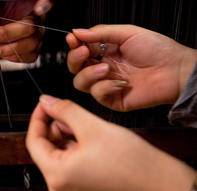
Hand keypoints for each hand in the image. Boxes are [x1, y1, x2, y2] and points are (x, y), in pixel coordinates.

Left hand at [0, 0, 52, 62]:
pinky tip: (2, 53)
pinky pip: (29, 57)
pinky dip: (13, 57)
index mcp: (30, 6)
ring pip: (31, 45)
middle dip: (6, 34)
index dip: (46, 4)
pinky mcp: (35, 51)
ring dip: (8, 50)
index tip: (38, 9)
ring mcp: (38, 36)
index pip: (47, 1)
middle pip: (30, 28)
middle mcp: (37, 21)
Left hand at [26, 95, 195, 190]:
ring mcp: (70, 189)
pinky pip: (68, 162)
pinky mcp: (80, 187)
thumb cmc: (132, 163)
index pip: (33, 140)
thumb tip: (47, 101)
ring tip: (83, 126)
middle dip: (55, 126)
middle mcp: (60, 187)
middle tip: (68, 112)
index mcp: (57, 175)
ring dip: (66, 135)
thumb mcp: (93, 127)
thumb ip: (65, 110)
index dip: (38, 117)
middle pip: (46, 147)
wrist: (160, 181)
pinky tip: (88, 138)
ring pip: (58, 153)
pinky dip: (74, 146)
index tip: (45, 104)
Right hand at [66, 25, 196, 110]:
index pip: (80, 50)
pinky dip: (105, 87)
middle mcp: (103, 68)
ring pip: (80, 83)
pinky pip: (97, 94)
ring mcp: (106, 84)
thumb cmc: (158, 50)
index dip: (74, 46)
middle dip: (75, 59)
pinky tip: (120, 82)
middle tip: (83, 52)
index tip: (72, 39)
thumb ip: (100, 33)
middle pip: (75, 68)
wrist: (175, 70)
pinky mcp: (112, 99)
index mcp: (105, 52)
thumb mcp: (127, 33)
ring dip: (89, 74)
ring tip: (106, 68)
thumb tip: (78, 32)